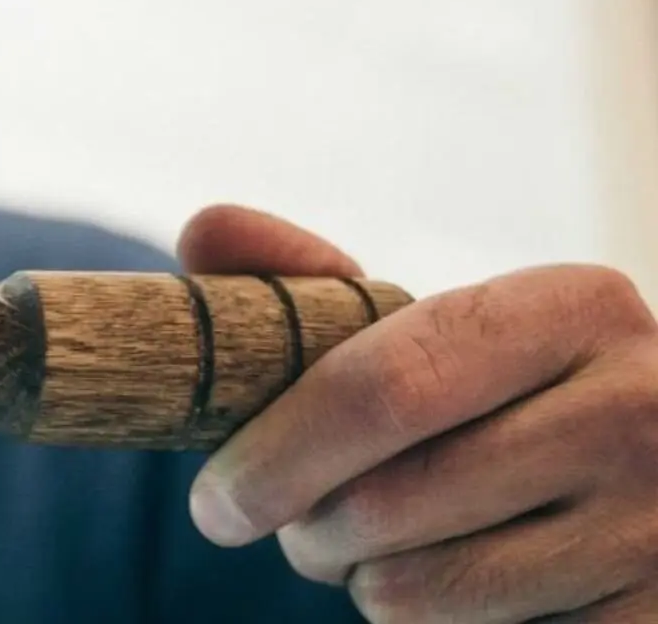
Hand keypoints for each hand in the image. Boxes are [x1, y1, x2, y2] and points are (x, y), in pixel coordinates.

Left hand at [179, 205, 657, 622]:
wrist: (656, 477)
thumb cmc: (505, 398)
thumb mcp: (437, 328)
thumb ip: (315, 281)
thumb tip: (203, 231)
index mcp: (574, 307)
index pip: (384, 387)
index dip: (277, 453)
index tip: (213, 502)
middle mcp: (637, 409)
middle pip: (385, 502)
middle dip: (306, 531)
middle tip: (298, 528)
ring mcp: (656, 524)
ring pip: (422, 590)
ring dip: (368, 584)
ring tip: (394, 546)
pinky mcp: (651, 622)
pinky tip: (470, 585)